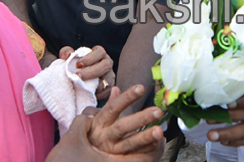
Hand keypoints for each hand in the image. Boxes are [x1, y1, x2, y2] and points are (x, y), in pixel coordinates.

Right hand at [47, 85, 163, 161]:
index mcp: (99, 123)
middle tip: (158, 111)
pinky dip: (149, 151)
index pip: (113, 108)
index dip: (127, 98)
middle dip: (141, 119)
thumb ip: (109, 106)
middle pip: (123, 127)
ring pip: (130, 144)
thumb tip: (116, 89)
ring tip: (160, 131)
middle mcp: (105, 136)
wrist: (84, 158)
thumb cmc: (94, 136)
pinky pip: (136, 157)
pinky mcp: (119, 161)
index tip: (141, 88)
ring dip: (146, 138)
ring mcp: (112, 151)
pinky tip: (159, 143)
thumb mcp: (97, 120)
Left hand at [57, 46, 113, 100]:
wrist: (76, 81)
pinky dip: (97, 94)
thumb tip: (68, 54)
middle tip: (78, 76)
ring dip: (95, 84)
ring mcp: (110, 77)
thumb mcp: (69, 58)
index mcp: (99, 54)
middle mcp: (107, 64)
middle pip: (106, 65)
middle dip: (91, 71)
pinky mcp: (109, 89)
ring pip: (108, 80)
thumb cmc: (74, 66)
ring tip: (82, 86)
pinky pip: (107, 92)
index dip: (89, 58)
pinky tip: (87, 93)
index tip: (77, 65)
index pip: (100, 52)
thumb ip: (66, 52)